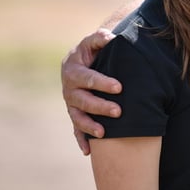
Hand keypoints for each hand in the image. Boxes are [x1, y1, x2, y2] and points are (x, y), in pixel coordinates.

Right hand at [61, 29, 122, 154]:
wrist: (83, 61)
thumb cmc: (92, 51)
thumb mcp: (93, 41)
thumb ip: (100, 38)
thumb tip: (112, 38)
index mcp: (73, 70)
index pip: (87, 78)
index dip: (102, 82)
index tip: (119, 87)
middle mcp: (69, 89)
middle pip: (83, 100)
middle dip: (100, 106)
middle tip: (118, 111)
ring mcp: (71, 103)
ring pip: (78, 117)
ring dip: (90, 126)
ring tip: (104, 134)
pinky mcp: (75, 113)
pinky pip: (75, 129)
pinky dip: (80, 140)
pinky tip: (88, 151)